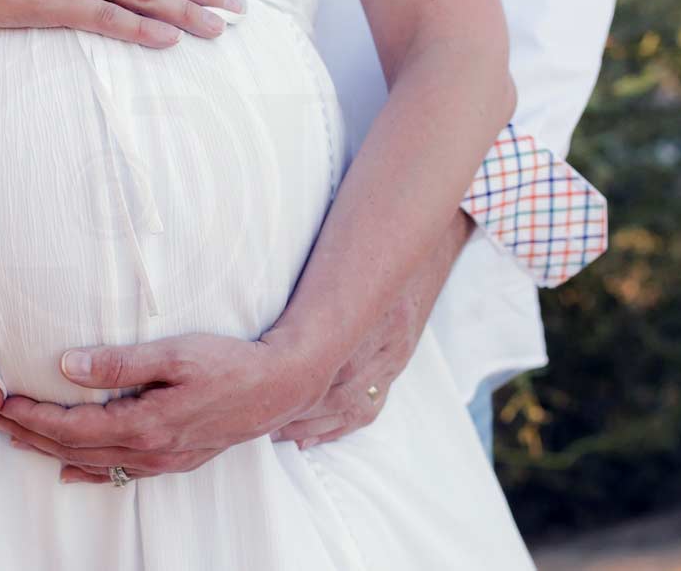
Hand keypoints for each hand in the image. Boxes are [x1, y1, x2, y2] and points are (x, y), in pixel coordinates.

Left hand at [0, 329, 335, 483]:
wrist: (281, 385)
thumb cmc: (230, 361)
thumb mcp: (174, 352)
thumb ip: (119, 362)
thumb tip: (67, 366)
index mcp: (146, 423)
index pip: (74, 428)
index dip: (35, 417)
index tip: (6, 402)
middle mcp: (152, 450)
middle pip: (77, 450)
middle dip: (34, 436)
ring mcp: (165, 460)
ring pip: (96, 464)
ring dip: (54, 452)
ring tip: (20, 439)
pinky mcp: (178, 459)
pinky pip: (123, 473)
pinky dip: (91, 473)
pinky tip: (72, 472)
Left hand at [272, 212, 473, 447]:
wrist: (422, 243)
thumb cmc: (365, 244)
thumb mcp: (340, 257)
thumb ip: (310, 287)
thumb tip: (266, 317)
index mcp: (373, 308)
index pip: (334, 358)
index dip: (298, 382)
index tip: (261, 391)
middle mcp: (387, 338)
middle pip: (341, 388)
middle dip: (299, 409)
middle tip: (258, 419)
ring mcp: (396, 355)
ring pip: (354, 404)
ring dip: (313, 424)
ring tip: (275, 432)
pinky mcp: (398, 363)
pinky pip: (371, 406)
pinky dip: (337, 426)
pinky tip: (308, 438)